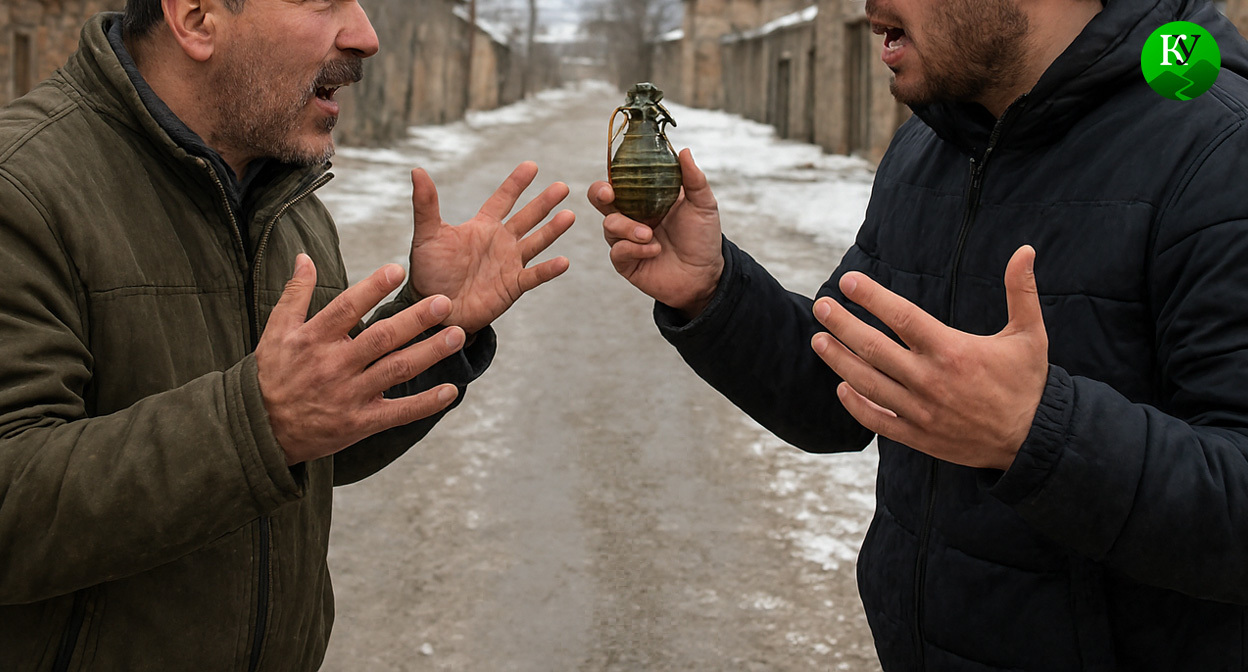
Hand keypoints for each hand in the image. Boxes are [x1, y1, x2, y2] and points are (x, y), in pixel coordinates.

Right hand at [256, 254, 465, 465]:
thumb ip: (295, 293)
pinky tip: (449, 391)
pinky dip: (424, 404)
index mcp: (315, 339)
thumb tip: (305, 257)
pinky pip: (397, 413)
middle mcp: (335, 365)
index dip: (373, 288)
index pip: (347, 308)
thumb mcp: (277, 331)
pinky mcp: (360, 422)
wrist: (262, 429)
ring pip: (396, 370)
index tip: (398, 269)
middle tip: (444, 302)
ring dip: (430, 353)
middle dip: (416, 319)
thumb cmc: (272, 374)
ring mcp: (349, 395)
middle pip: (382, 337)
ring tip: (457, 335)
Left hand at [407, 161, 573, 333]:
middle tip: (562, 187)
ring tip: (569, 215)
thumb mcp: (427, 235)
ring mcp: (509, 264)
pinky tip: (563, 261)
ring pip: (536, 242)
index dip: (516, 183)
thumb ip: (426, 204)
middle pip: (527, 217)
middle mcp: (500, 242)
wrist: (434, 309)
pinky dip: (548, 270)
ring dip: (553, 229)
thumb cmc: (428, 272)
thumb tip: (417, 170)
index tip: (532, 165)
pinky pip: (534, 275)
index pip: (503, 199)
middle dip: (544, 202)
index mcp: (482, 227)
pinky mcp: (512, 286)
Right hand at [588, 148, 724, 318]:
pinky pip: (618, 251)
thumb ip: (693, 179)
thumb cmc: (703, 238)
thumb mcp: (703, 205)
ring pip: (609, 225)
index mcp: (646, 199)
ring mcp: (627, 240)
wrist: (706, 274)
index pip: (621, 181)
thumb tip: (684, 151)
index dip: (613, 175)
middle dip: (599, 194)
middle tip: (609, 195)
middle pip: (601, 200)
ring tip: (649, 235)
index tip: (616, 173)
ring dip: (628, 227)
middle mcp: (632, 217)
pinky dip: (634, 248)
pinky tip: (654, 250)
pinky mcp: (626, 262)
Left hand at [810, 246, 1048, 469]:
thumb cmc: (1027, 383)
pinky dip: (856, 405)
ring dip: (839, 361)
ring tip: (818, 340)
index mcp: (952, 351)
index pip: (901, 317)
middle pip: (873, 348)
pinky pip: (877, 420)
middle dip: (842, 325)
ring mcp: (921, 411)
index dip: (871, 297)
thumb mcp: (1030, 334)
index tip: (848, 281)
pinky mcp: (919, 436)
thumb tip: (1025, 250)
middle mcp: (931, 380)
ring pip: (868, 383)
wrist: (1034, 441)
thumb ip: (1022, 291)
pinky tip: (841, 387)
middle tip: (821, 306)